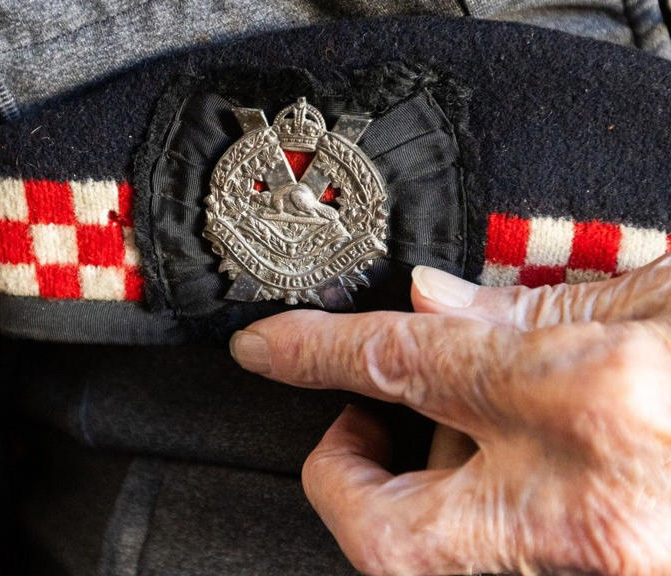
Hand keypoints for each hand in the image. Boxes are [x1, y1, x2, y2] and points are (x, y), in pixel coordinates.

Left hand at [229, 257, 670, 574]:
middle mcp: (592, 507)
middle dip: (341, 480)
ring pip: (438, 560)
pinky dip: (483, 514)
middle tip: (355, 427)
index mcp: (595, 396)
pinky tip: (518, 468)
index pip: (397, 361)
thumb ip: (539, 303)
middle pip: (384, 531)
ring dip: (421, 497)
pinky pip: (505, 556)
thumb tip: (435, 299)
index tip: (268, 348)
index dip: (312, 352)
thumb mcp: (660, 296)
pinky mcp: (621, 575)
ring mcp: (608, 565)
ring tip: (453, 437)